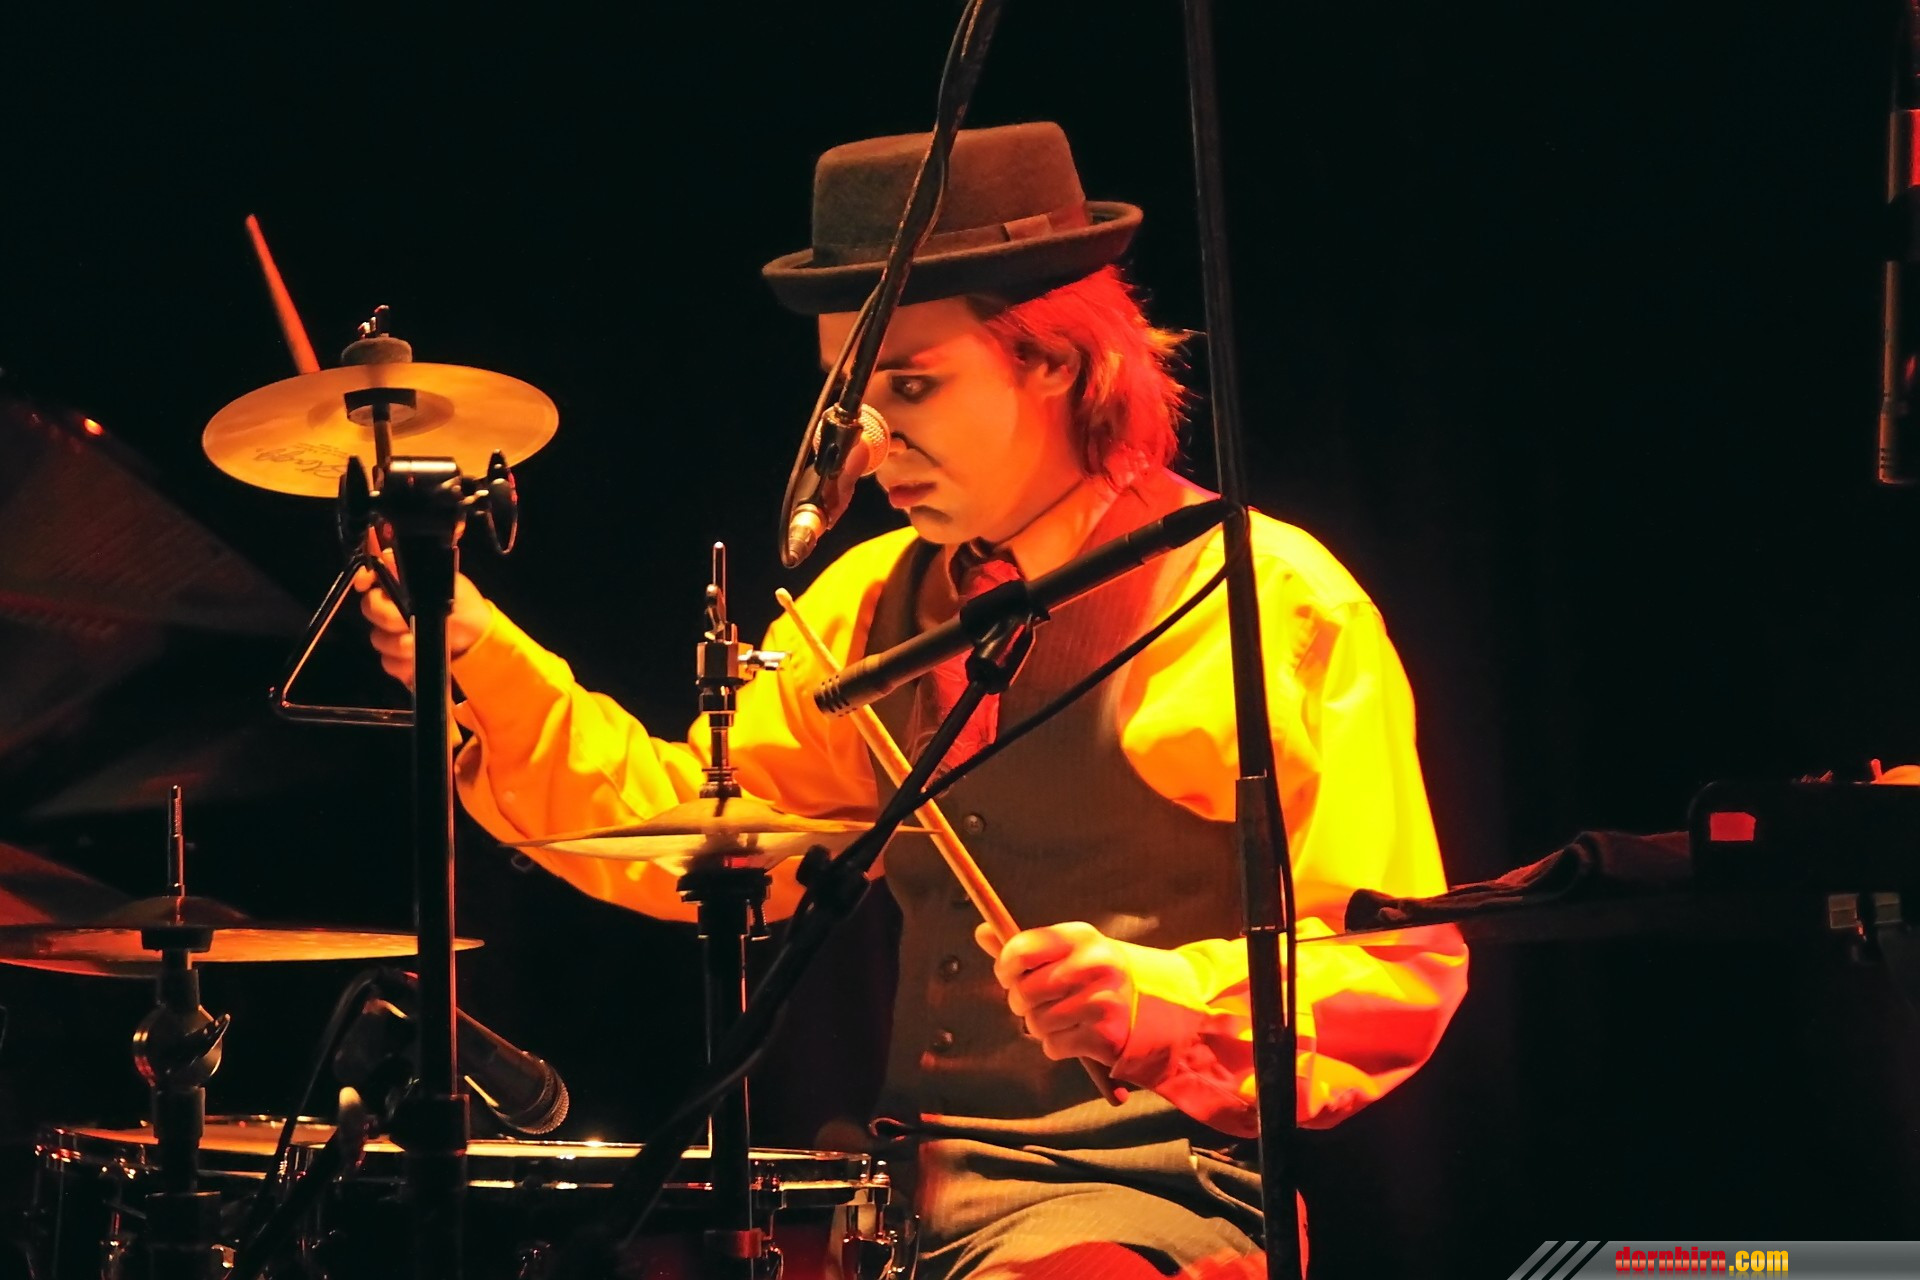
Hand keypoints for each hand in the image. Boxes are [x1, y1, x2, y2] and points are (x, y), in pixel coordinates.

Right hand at [352, 554, 493, 689]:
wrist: (476, 639)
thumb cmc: (464, 606)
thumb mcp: (450, 584)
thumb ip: (421, 573)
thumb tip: (389, 556)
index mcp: (402, 584)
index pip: (372, 575)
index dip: (364, 578)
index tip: (365, 584)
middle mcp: (391, 606)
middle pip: (370, 608)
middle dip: (388, 617)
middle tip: (407, 625)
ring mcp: (391, 632)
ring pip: (378, 638)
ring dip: (397, 644)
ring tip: (416, 645)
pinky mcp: (396, 657)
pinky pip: (388, 662)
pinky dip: (402, 665)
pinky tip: (414, 663)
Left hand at [974, 920, 1135, 1065]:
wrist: (1154, 1006)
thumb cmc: (1096, 976)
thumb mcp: (1069, 951)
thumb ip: (1025, 946)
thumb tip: (981, 932)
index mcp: (1081, 937)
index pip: (1021, 949)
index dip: (1005, 967)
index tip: (1009, 976)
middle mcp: (1094, 965)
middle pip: (1024, 991)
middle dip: (1021, 1002)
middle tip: (1036, 1002)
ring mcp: (1102, 1001)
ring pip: (1035, 1023)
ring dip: (1040, 1026)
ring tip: (1060, 1018)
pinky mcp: (1105, 1036)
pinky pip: (1053, 1046)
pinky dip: (1056, 1045)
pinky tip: (1075, 1034)